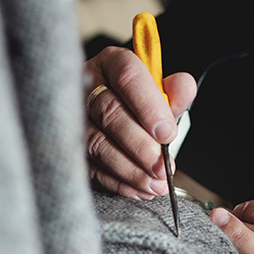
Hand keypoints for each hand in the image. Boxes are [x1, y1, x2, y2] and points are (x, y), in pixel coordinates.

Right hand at [84, 46, 195, 199]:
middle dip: (141, 145)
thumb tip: (184, 86)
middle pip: (110, 113)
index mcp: (111, 63)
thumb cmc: (137, 102)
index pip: (128, 77)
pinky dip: (117, 183)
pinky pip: (91, 168)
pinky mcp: (70, 147)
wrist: (115, 114)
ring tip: (154, 184)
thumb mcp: (159, 92)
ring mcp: (74, 117)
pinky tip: (137, 189)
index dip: (148, 106)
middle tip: (162, 167)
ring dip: (130, 169)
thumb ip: (174, 91)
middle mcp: (88, 86)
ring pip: (97, 144)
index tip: (167, 133)